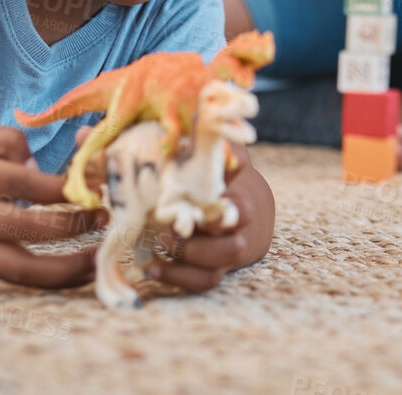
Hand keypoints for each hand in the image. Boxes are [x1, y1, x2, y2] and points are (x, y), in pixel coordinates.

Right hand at [0, 125, 102, 287]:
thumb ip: (9, 139)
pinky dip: (53, 280)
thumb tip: (41, 164)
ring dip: (67, 268)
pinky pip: (20, 279)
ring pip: (24, 269)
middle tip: (105, 213)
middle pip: (31, 227)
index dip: (66, 187)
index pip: (27, 185)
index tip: (97, 183)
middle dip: (74, 223)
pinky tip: (82, 272)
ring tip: (100, 259)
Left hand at [144, 153, 272, 294]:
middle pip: (231, 249)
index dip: (221, 218)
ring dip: (184, 264)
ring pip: (215, 271)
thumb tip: (211, 119)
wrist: (249, 210)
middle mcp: (239, 234)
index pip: (241, 213)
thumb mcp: (229, 160)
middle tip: (168, 232)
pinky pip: (201, 283)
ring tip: (157, 248)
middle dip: (198, 245)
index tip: (197, 214)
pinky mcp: (214, 270)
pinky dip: (176, 279)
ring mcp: (227, 256)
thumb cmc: (229, 179)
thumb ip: (220, 146)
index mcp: (242, 203)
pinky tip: (152, 268)